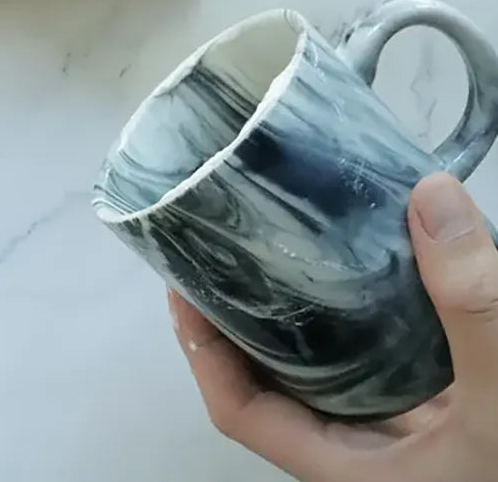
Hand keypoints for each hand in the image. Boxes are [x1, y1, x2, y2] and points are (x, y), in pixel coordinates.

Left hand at [167, 173, 497, 480]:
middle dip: (243, 319)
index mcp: (350, 468)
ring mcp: (402, 431)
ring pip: (325, 370)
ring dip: (299, 314)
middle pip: (273, 382)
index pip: (239, 413)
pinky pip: (379, 360)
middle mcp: (364, 452)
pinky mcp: (438, 412)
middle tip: (229, 244)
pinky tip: (370, 269)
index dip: (200, 351)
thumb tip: (432, 195)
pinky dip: (363, 316)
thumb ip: (475, 307)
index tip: (180, 285)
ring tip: (283, 242)